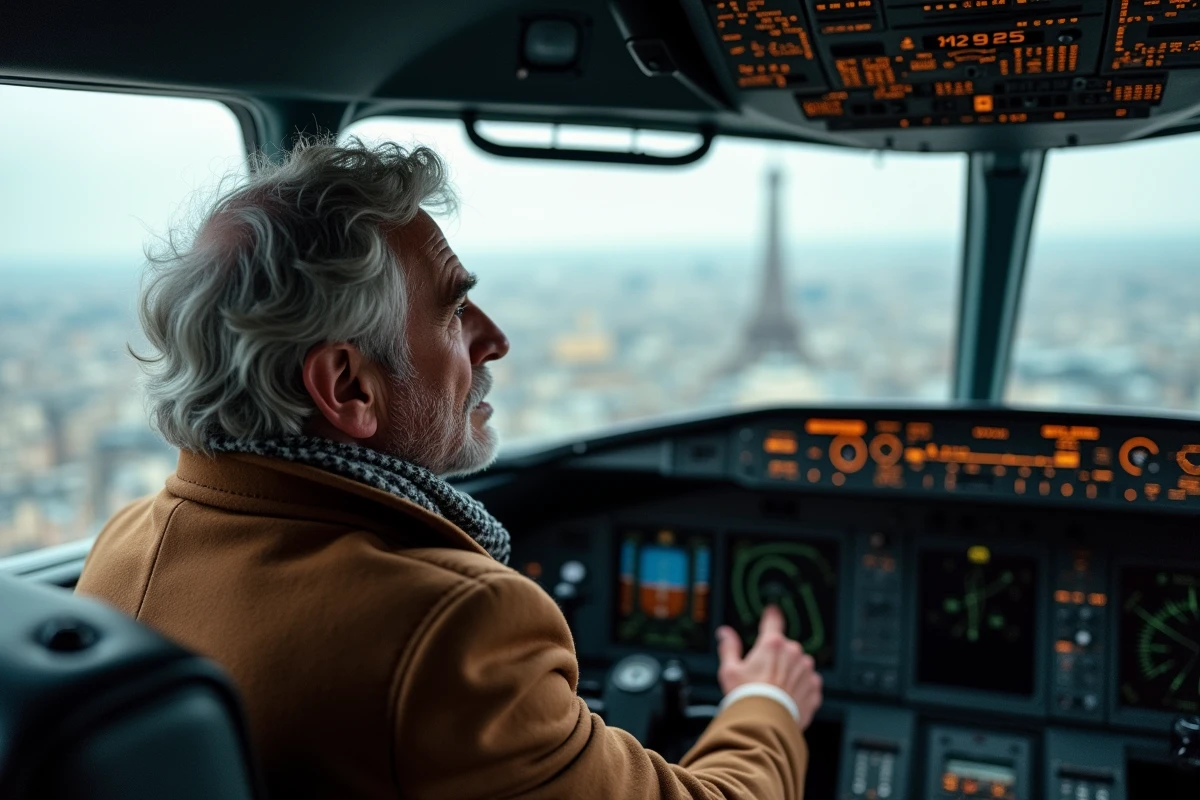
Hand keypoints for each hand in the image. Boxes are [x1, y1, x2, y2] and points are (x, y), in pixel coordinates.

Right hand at [716, 605, 822, 729]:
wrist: (767, 724)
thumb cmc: (748, 697)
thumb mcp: (730, 670)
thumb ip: (729, 647)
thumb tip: (725, 633)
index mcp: (772, 644)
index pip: (773, 620)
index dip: (772, 615)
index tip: (772, 611)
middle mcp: (793, 653)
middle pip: (785, 647)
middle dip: (777, 657)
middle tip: (763, 675)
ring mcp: (806, 670)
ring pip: (798, 665)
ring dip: (790, 672)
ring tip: (776, 690)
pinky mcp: (814, 688)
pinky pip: (808, 682)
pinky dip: (800, 687)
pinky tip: (787, 698)